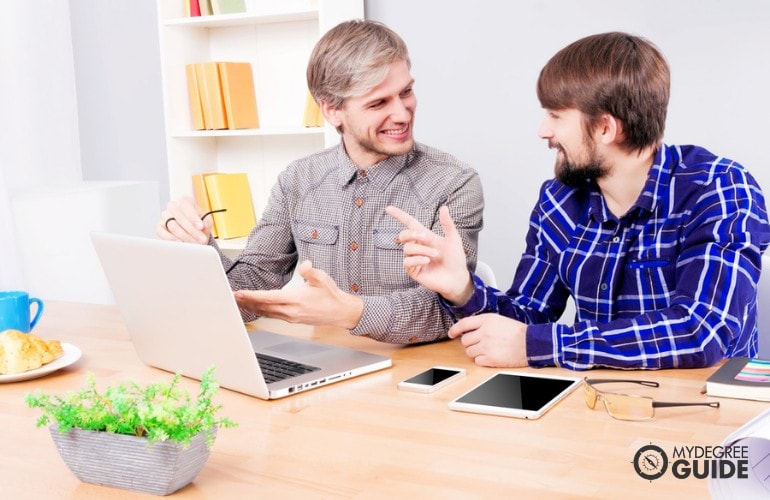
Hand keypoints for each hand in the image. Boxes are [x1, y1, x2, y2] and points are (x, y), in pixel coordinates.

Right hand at [157, 196, 211, 243]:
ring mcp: (165, 216)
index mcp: (184, 201)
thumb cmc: (198, 224)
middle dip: (192, 231)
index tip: (201, 227)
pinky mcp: (159, 227)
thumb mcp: (206, 221)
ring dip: (185, 236)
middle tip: (201, 240)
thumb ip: (206, 221)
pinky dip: (172, 239)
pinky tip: (180, 243)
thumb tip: (204, 225)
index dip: (194, 218)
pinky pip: (162, 232)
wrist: (192, 231)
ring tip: (194, 244)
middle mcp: (173, 206)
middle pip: (180, 218)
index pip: (187, 207)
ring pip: (172, 226)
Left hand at [233, 260, 363, 328]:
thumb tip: (305, 265)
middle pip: (263, 307)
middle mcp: (291, 311)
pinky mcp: (293, 319)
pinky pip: (273, 316)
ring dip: (252, 308)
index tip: (239, 293)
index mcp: (296, 300)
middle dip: (246, 302)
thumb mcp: (323, 279)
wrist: (341, 312)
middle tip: (232, 298)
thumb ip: (311, 272)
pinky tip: (257, 308)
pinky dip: (262, 311)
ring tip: (240, 302)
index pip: (268, 298)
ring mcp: (291, 317)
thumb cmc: (332, 295)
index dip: (252, 296)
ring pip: (266, 313)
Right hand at [385, 205, 472, 304]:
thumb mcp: (453, 239)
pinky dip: (418, 259)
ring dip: (422, 249)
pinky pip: (407, 262)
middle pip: (403, 235)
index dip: (399, 216)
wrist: (457, 277)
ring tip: (435, 254)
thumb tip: (444, 207)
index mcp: (425, 237)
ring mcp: (414, 259)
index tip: (388, 208)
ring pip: (407, 249)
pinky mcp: (413, 270)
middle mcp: (417, 246)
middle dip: (412, 234)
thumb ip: (447, 224)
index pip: (409, 223)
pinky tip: (427, 261)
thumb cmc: (455, 259)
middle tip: (425, 237)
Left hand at [448, 314, 527, 366]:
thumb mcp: (499, 320)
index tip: (451, 334)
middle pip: (465, 341)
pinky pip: (477, 361)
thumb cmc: (517, 332)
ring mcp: (486, 346)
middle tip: (480, 344)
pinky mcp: (490, 359)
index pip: (464, 324)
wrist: (531, 344)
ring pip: (469, 352)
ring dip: (475, 352)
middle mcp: (484, 332)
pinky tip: (491, 356)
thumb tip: (469, 329)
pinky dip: (482, 360)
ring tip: (487, 350)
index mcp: (486, 320)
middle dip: (470, 343)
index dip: (455, 329)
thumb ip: (483, 323)